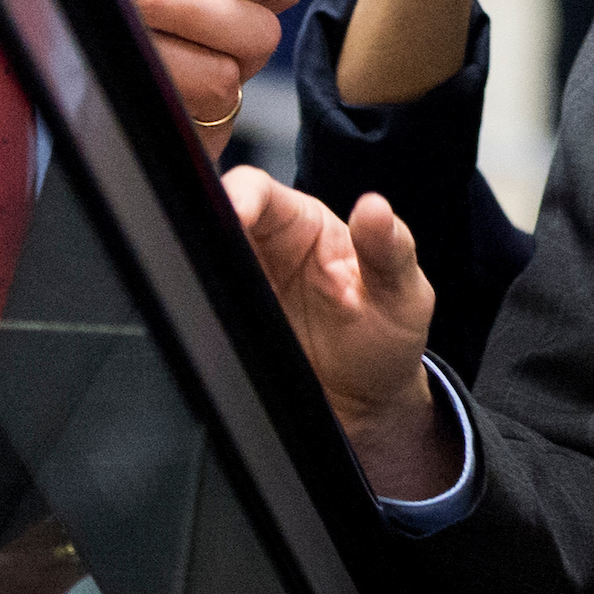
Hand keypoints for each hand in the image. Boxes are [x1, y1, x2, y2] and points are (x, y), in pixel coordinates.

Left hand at [110, 0, 304, 157]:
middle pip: (258, 31)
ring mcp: (223, 102)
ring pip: (222, 77)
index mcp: (233, 2)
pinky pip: (192, 117)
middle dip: (192, 6)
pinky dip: (152, 86)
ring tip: (115, 32)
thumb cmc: (106, 19)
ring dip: (163, 50)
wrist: (64, 85)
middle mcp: (237, 52)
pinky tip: (122, 71)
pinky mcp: (200, 143)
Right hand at [223, 167, 455, 497]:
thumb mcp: (401, 293)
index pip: (258, 189)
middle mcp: (264, 249)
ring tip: (199, 286)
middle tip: (199, 250)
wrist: (367, 404)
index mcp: (304, 223)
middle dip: (199, 226)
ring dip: (191, 268)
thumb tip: (376, 207)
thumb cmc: (388, 334)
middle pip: (213, 218)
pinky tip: (202, 320)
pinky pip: (198, 310)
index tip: (233, 213)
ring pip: (198, 262)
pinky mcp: (227, 325)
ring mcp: (240, 288)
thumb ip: (390, 249)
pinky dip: (193, 311)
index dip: (240, 194)